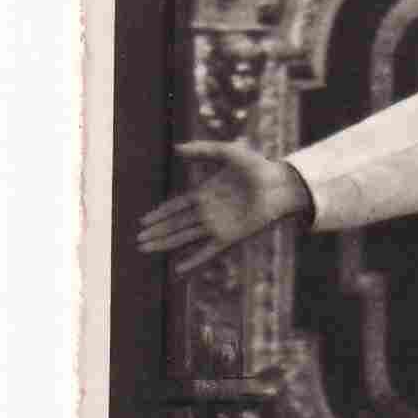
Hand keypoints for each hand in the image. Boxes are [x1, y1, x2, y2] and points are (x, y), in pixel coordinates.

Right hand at [136, 140, 310, 276]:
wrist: (280, 183)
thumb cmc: (257, 166)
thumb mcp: (227, 152)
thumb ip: (202, 150)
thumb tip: (176, 148)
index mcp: (206, 193)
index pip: (177, 207)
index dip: (160, 214)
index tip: (143, 221)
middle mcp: (209, 212)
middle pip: (177, 225)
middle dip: (157, 232)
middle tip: (138, 241)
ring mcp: (218, 226)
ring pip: (185, 238)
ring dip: (166, 244)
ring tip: (145, 250)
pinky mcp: (230, 237)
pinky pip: (208, 252)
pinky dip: (193, 260)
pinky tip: (178, 268)